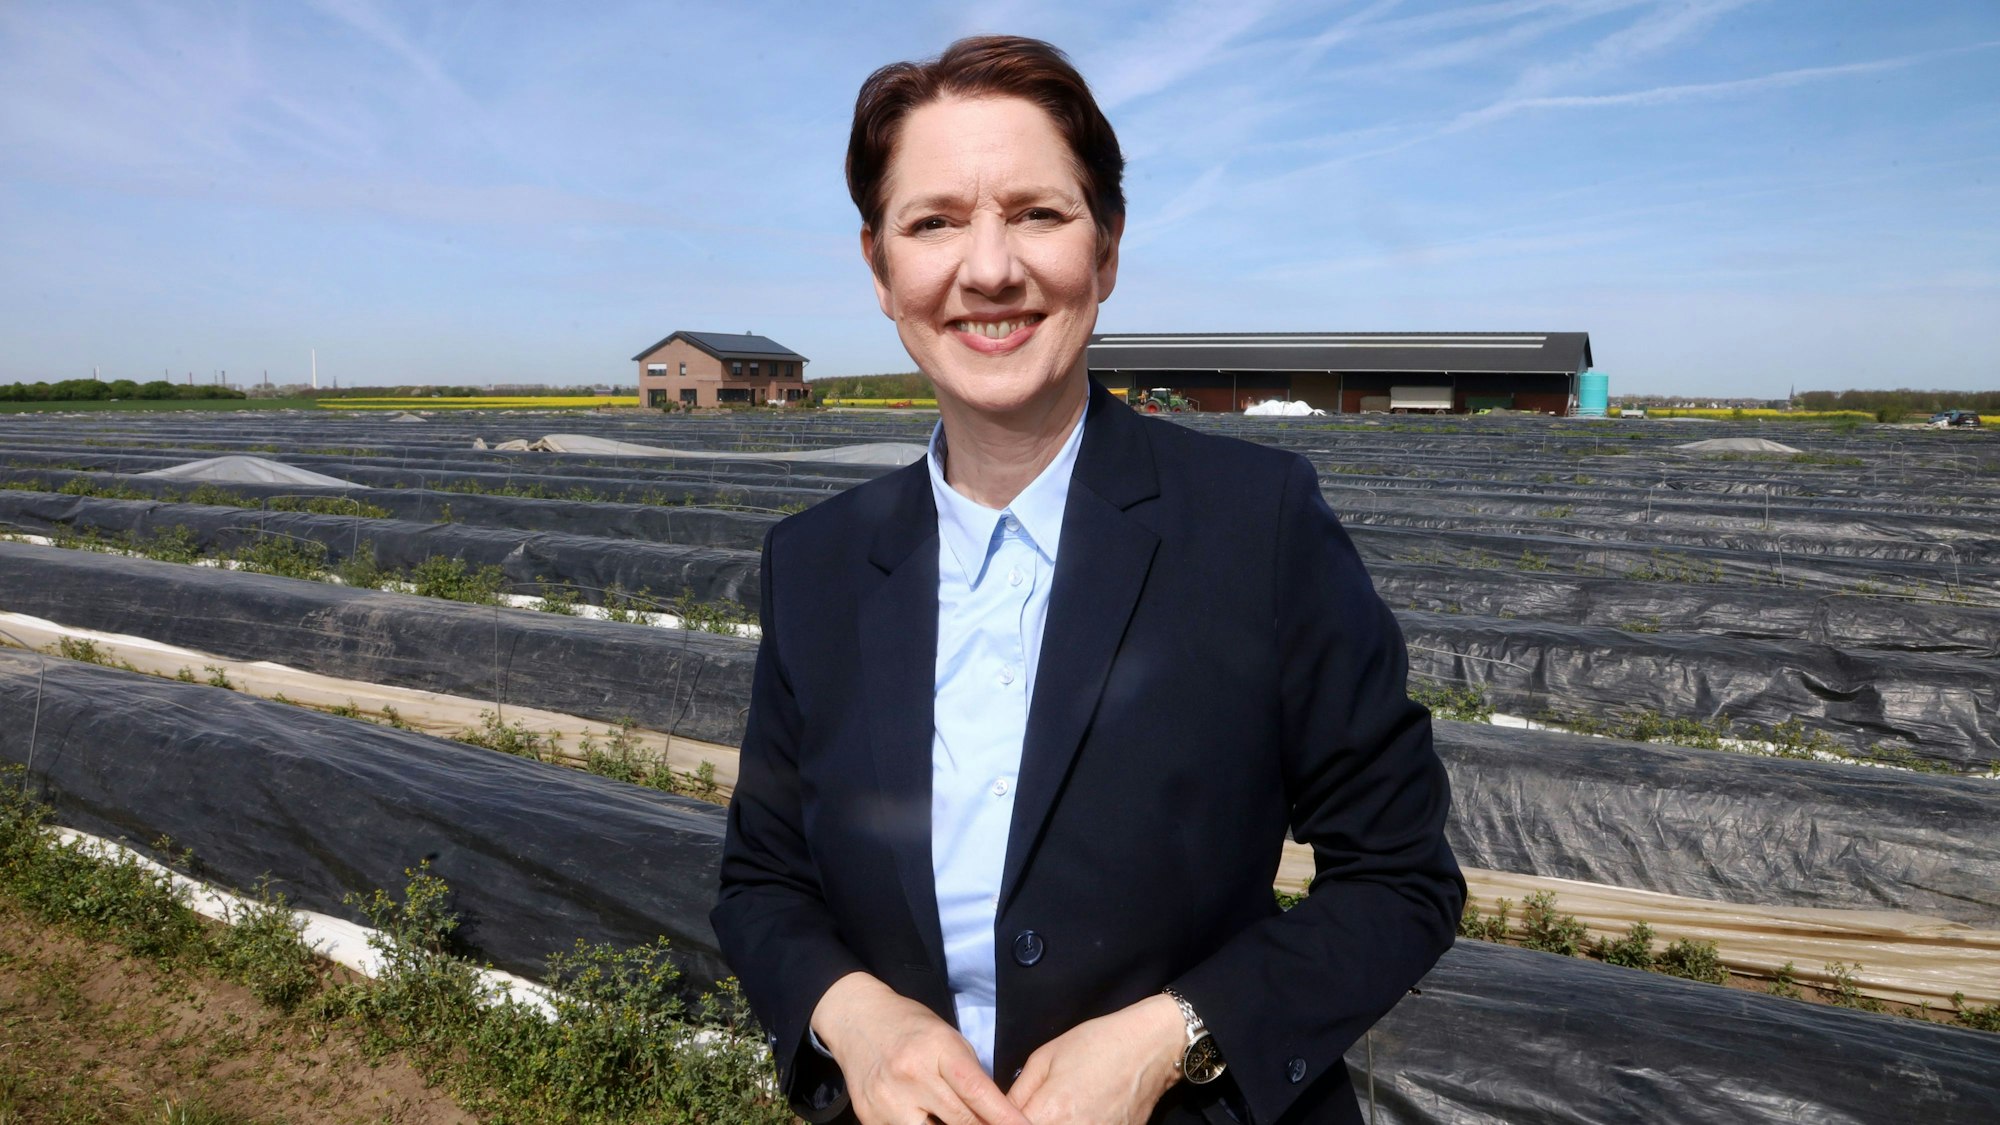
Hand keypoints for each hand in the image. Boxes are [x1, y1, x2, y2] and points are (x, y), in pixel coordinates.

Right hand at [812, 972, 1030, 1124]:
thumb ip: (970, 1075)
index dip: (1004, 1117)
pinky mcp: (869, 1118)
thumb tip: (996, 1113)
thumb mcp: (948, 1038)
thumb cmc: (910, 1026)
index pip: (977, 1092)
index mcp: (936, 1048)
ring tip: (964, 1122)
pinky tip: (930, 1120)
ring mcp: (887, 1100)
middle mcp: (910, 1075)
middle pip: (960, 1121)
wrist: (857, 1020)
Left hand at [1006, 993, 1185, 1124]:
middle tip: (1033, 1109)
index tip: (1002, 1115)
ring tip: (1061, 1109)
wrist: (1150, 1048)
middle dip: (1027, 1123)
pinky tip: (1078, 1114)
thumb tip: (1000, 1116)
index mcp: (1050, 1113)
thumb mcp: (1044, 1058)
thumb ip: (1018, 1093)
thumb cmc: (1097, 1044)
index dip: (1003, 1122)